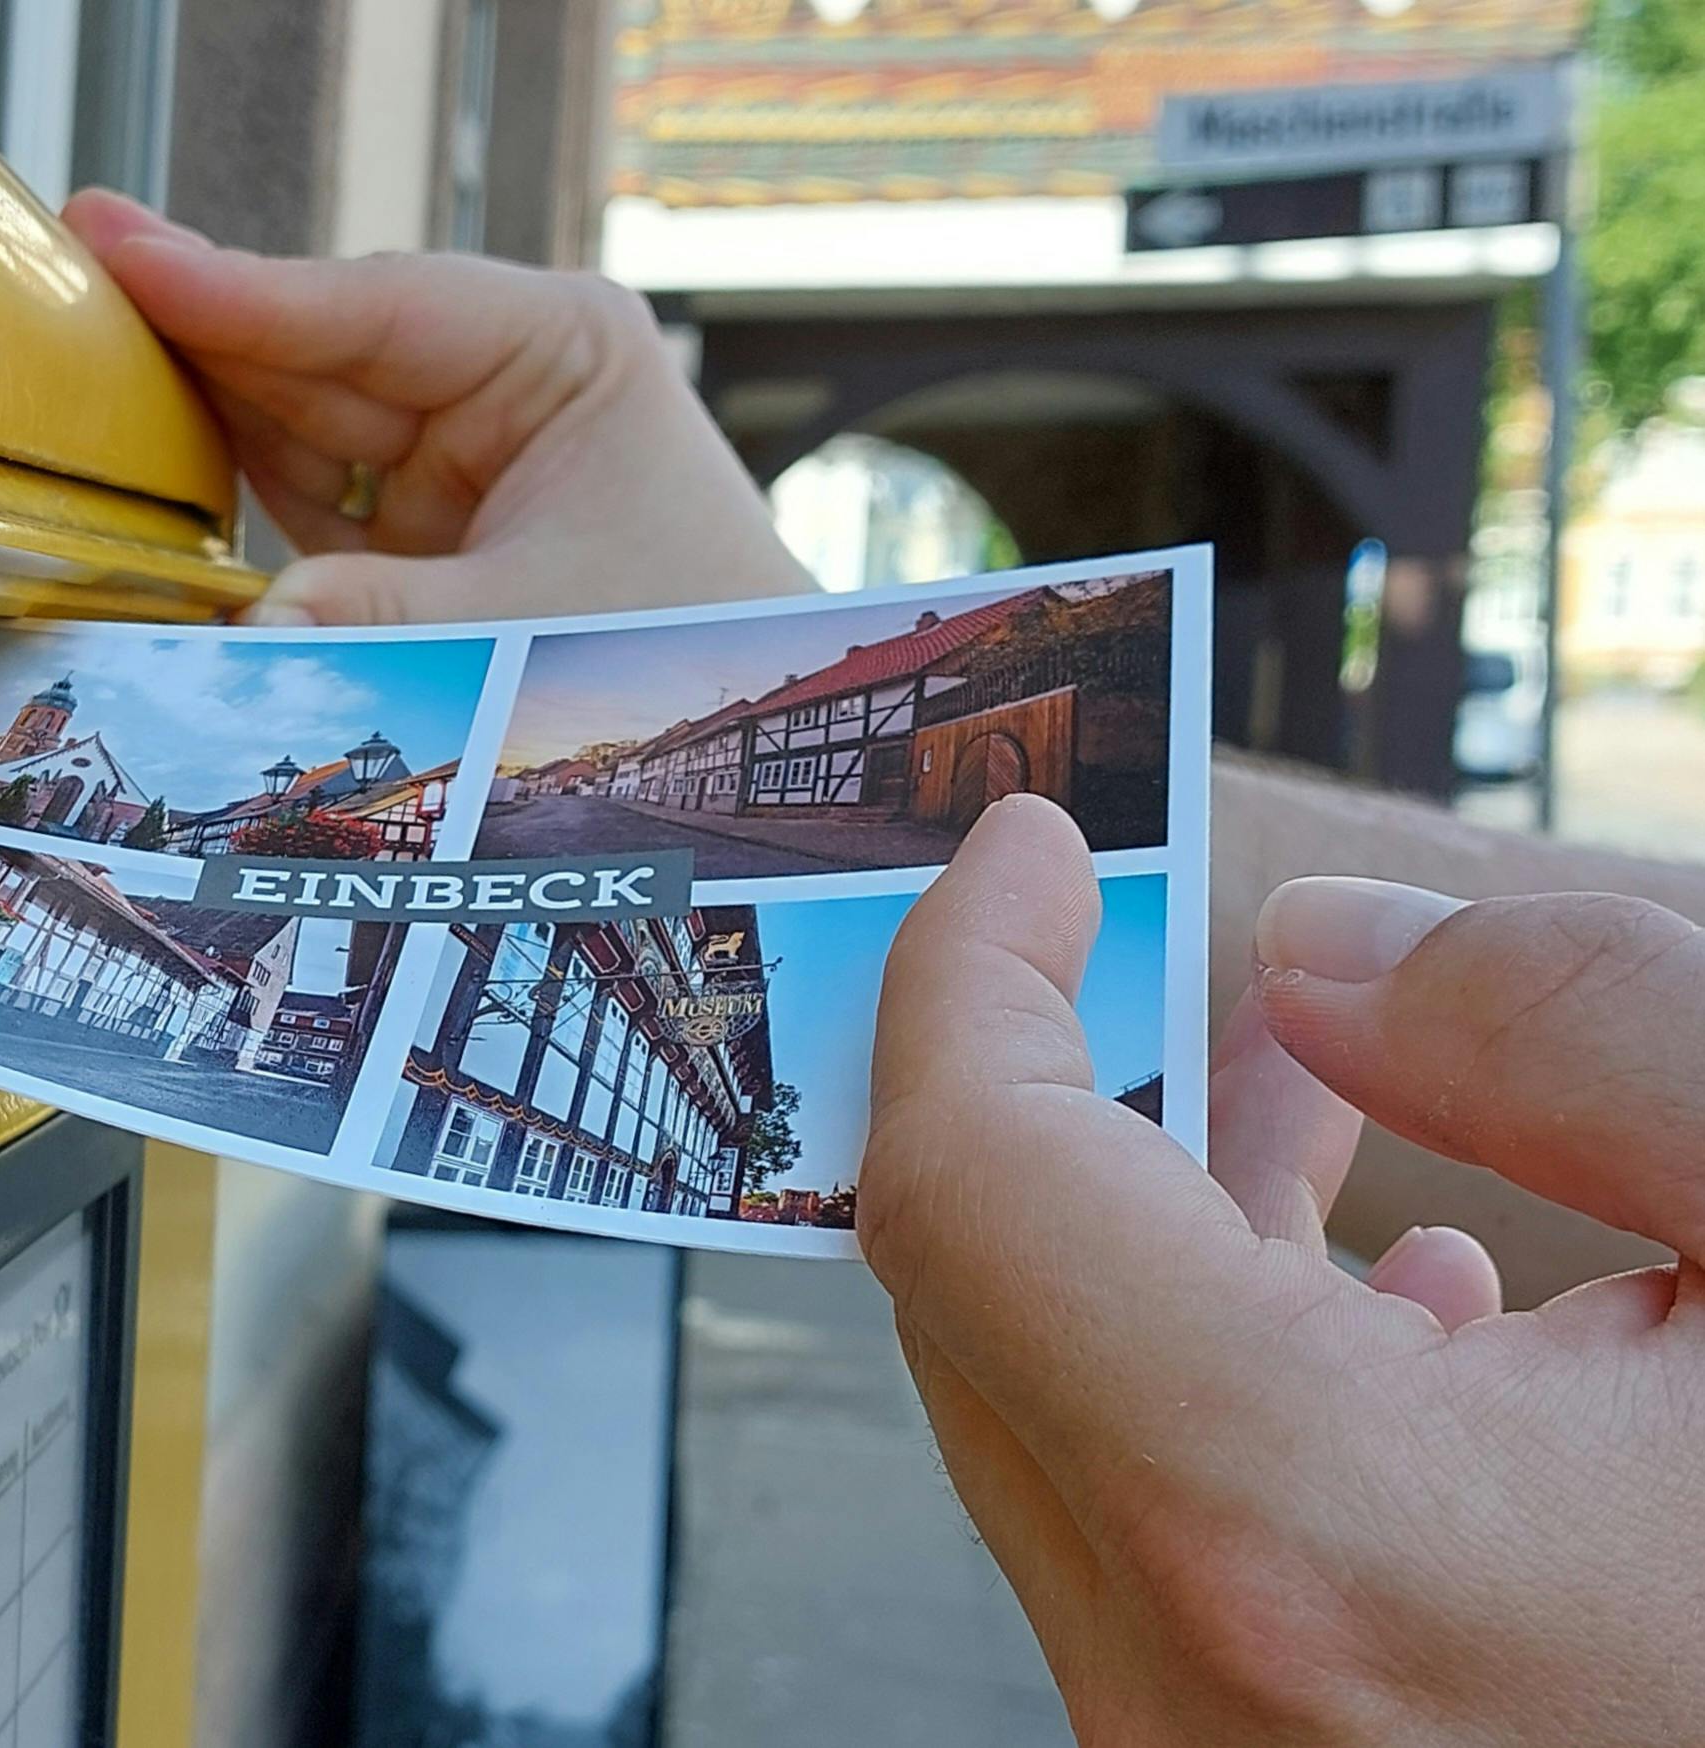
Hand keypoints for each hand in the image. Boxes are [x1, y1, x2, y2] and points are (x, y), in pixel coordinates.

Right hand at [63, 189, 812, 624]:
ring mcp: (461, 453)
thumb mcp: (525, 625)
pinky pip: (316, 498)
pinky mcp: (431, 530)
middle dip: (201, 334)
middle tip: (62, 292)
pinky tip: (153, 477)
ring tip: (79, 380)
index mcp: (560, 348)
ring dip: (205, 412)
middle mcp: (503, 382)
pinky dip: (243, 499)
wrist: (752, 739)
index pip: (373, 304)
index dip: (238, 287)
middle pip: (322, 347)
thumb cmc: (683, 647)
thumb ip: (375, 625)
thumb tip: (242, 634)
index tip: (117, 245)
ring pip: (305, 417)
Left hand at [860, 797, 1704, 1746]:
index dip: (971, 980)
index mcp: (1312, 1536)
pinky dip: (1230, 1378)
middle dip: (1061, 1085)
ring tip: (1296, 1081)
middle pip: (992, 1302)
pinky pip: (1170, 1547)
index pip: (974, 1193)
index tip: (1033, 856)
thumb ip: (1580, 1038)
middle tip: (1139, 939)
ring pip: (1068, 1425)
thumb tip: (1321, 959)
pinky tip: (1409, 1305)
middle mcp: (1206, 1693)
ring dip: (1157, 1225)